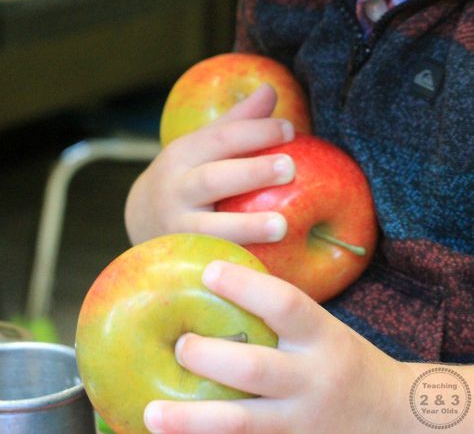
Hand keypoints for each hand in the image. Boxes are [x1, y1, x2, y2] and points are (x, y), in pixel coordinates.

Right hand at [125, 84, 295, 244]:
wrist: (142, 215)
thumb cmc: (187, 176)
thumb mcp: (202, 147)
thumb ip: (236, 123)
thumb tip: (269, 89)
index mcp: (183, 154)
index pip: (221, 138)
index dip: (256, 132)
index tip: (290, 131)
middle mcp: (176, 189)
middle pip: (213, 179)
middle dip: (251, 173)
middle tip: (289, 169)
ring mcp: (176, 226)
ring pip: (208, 226)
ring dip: (245, 226)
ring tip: (282, 226)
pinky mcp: (183, 256)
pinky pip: (210, 257)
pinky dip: (234, 260)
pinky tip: (262, 265)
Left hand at [143, 261, 412, 433]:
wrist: (393, 416)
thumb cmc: (346, 361)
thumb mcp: (324, 329)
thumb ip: (283, 314)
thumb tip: (226, 284)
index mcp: (324, 338)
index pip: (285, 304)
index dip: (245, 286)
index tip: (208, 271)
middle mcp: (313, 381)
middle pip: (254, 369)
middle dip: (209, 357)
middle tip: (179, 344)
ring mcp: (302, 424)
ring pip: (242, 424)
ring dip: (192, 419)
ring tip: (152, 412)